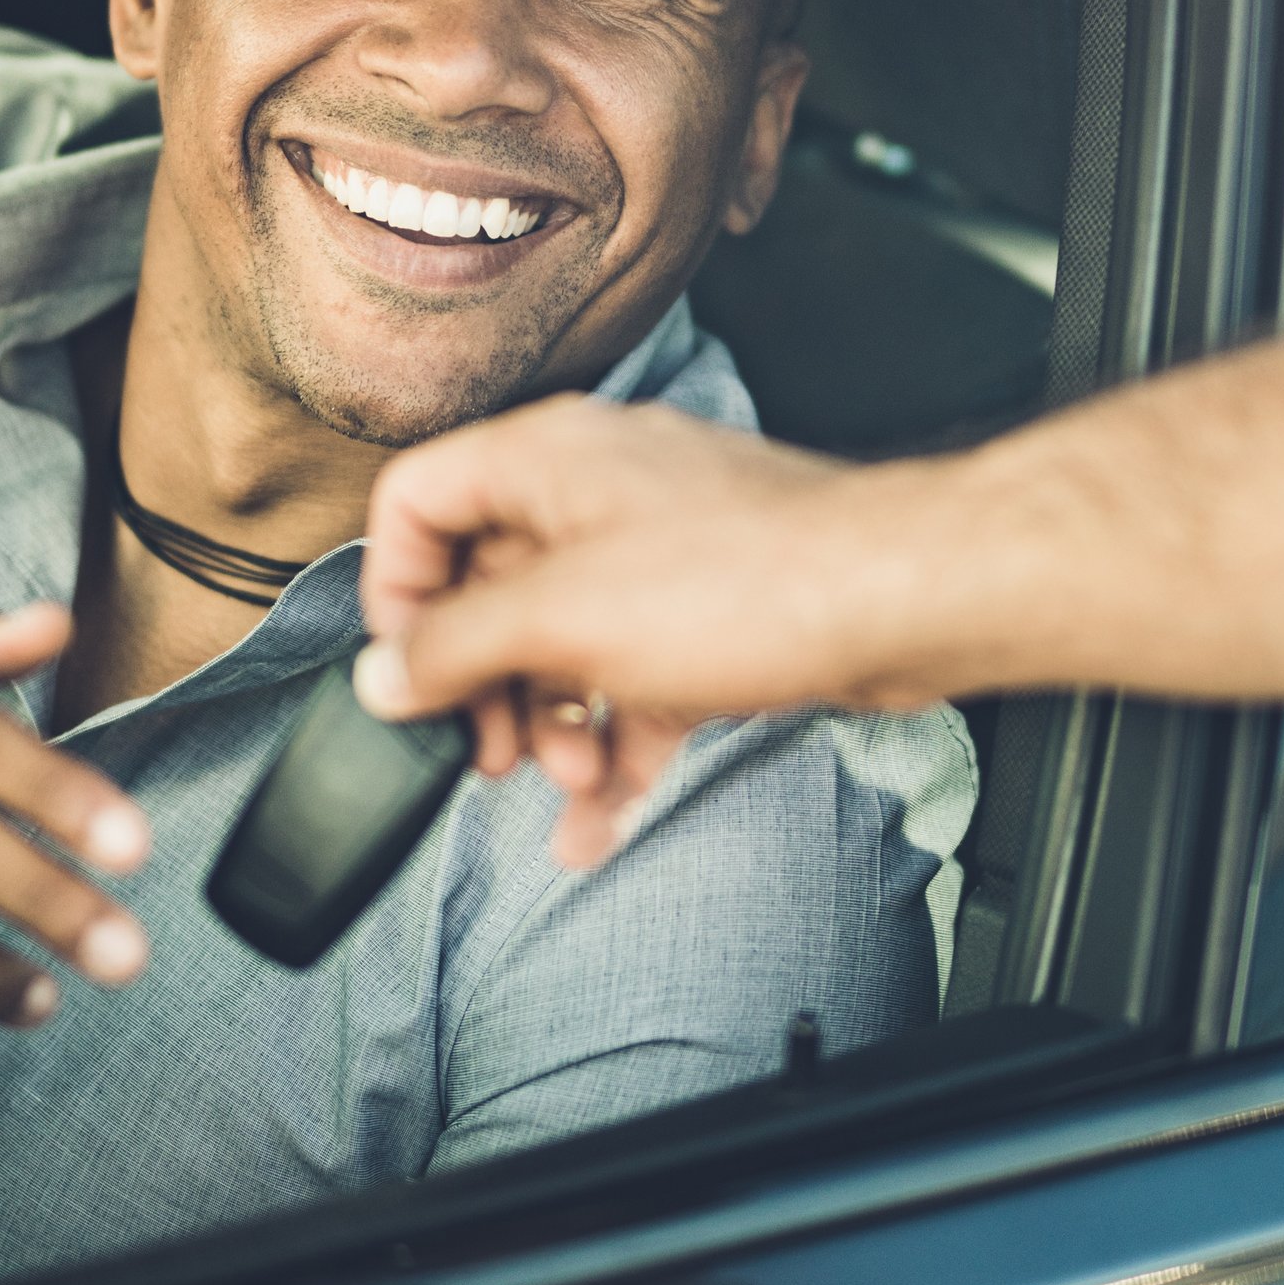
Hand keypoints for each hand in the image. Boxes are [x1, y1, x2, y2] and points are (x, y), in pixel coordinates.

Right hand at [355, 399, 932, 865]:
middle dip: (483, 684)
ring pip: (566, 643)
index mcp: (545, 459)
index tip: (404, 672)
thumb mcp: (563, 618)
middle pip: (489, 587)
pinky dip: (614, 746)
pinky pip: (633, 681)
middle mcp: (597, 492)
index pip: (419, 501)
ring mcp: (659, 552)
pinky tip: (598, 825)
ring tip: (569, 783)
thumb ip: (455, 647)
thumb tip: (383, 675)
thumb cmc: (750, 578)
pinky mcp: (712, 612)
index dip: (396, 590)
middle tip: (487, 754)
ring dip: (553, 726)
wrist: (900, 599)